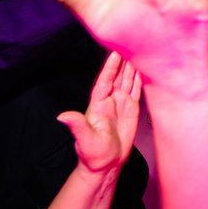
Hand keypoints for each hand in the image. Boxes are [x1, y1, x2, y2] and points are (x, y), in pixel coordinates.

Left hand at [58, 52, 141, 174]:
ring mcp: (121, 104)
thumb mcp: (84, 139)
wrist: (106, 165)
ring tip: (141, 51)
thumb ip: (76, 126)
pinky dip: (141, 79)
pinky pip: (137, 91)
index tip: (115, 52)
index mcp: (98, 104)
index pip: (105, 81)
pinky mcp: (131, 110)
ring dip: (133, 67)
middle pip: (118, 76)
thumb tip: (62, 116)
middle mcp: (110, 100)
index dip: (110, 67)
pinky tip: (145, 69)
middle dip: (124, 61)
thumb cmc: (93, 154)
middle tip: (131, 43)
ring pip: (128, 80)